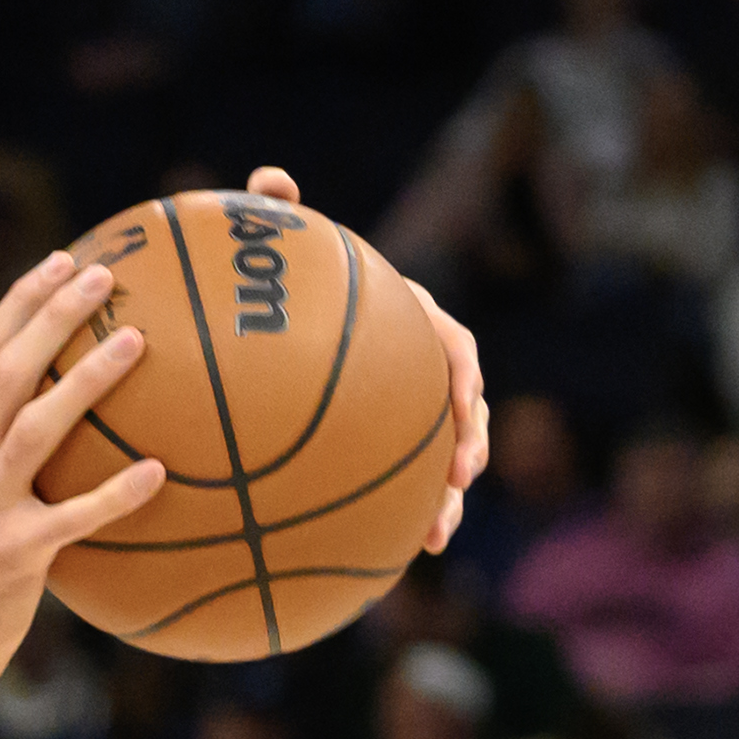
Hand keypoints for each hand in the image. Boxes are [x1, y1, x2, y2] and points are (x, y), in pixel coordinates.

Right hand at [0, 252, 162, 691]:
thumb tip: (62, 408)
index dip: (21, 302)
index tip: (63, 261)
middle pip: (5, 370)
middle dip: (53, 314)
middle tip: (105, 276)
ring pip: (35, 427)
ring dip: (86, 380)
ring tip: (135, 341)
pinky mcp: (12, 554)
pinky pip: (73, 518)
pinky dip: (116, 494)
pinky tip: (159, 473)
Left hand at [245, 166, 486, 551]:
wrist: (274, 342)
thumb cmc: (282, 288)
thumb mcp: (283, 253)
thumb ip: (280, 216)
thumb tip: (269, 179)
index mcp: (407, 324)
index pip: (451, 344)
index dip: (463, 373)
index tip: (462, 400)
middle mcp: (415, 372)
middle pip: (463, 412)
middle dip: (469, 445)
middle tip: (460, 478)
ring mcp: (403, 416)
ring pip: (442, 461)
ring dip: (446, 499)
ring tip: (434, 535)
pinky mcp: (379, 453)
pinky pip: (400, 490)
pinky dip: (401, 521)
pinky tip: (389, 559)